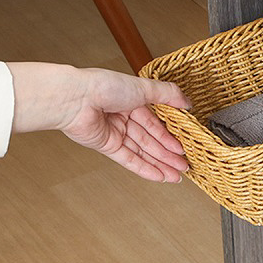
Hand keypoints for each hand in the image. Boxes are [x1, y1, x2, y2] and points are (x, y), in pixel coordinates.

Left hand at [8, 63, 190, 181]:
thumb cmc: (103, 86)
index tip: (186, 145)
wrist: (75, 99)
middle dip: (169, 154)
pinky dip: (144, 169)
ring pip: (143, 151)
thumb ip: (168, 95)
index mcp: (133, 101)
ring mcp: (115, 133)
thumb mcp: (144, 87)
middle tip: (185, 165)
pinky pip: (129, 160)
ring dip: (161, 164)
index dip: (172, 135)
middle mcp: (124, 117)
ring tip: (177, 175)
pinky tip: (159, 176)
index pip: (157, 122)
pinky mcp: (107, 146)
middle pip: (152, 139)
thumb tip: (187, 102)